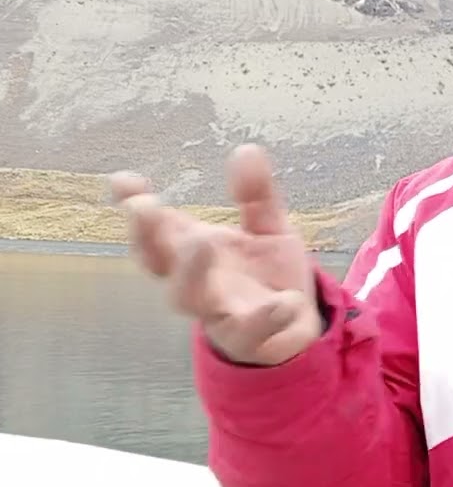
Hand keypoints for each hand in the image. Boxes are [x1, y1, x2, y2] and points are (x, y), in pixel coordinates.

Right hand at [110, 144, 323, 366]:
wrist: (296, 329)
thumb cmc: (267, 275)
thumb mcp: (267, 228)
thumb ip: (257, 194)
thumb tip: (247, 149)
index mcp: (193, 250)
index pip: (156, 228)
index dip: (135, 206)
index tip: (122, 181)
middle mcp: (197, 281)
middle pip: (160, 263)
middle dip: (148, 235)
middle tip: (148, 207)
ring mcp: (218, 311)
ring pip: (190, 298)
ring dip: (191, 271)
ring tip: (204, 241)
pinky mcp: (249, 337)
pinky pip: (252, 330)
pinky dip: (267, 316)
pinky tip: (285, 302)